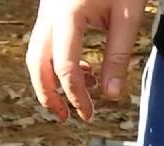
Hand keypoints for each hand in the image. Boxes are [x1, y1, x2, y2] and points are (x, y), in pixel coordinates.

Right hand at [25, 0, 145, 121]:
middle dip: (48, 94)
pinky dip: (56, 62)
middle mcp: (50, 14)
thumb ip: (118, 55)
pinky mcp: (52, 9)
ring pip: (36, 53)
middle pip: (37, 64)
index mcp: (67, 16)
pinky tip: (83, 70)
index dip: (75, 95)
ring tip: (77, 96)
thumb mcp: (128, 16)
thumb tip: (111, 95)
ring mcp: (47, 10)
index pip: (64, 68)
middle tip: (65, 116)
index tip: (88, 114)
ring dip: (49, 80)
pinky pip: (45, 42)